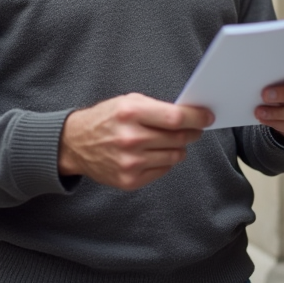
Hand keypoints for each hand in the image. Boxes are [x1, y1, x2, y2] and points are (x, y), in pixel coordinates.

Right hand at [58, 93, 213, 189]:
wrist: (75, 144)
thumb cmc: (106, 119)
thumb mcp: (128, 102)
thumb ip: (158, 108)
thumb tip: (190, 115)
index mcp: (131, 113)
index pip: (176, 118)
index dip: (197, 118)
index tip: (208, 117)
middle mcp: (130, 138)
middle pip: (178, 138)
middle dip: (192, 132)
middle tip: (195, 129)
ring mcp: (130, 162)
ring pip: (174, 157)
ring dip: (178, 148)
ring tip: (169, 141)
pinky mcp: (129, 180)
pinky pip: (163, 171)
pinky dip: (164, 161)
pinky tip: (153, 153)